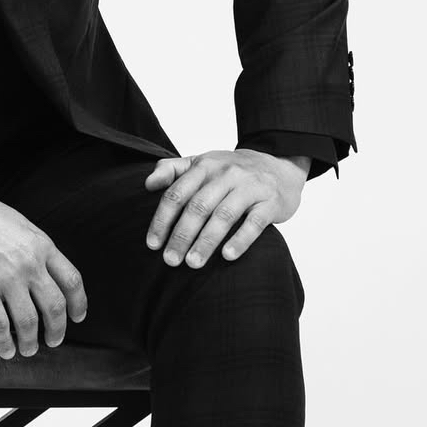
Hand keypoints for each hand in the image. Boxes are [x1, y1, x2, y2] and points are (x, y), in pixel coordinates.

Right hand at [0, 176, 86, 359]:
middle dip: (57, 330)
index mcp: (42, 246)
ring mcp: (6, 279)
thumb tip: (45, 275)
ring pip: (29, 322)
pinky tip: (6, 350)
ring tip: (29, 349)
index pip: (72, 281)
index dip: (79, 303)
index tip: (77, 316)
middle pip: (54, 306)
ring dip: (31, 342)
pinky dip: (5, 343)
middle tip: (53, 340)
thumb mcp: (20, 226)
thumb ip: (36, 250)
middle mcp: (29, 264)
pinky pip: (0, 326)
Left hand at [144, 148, 309, 268]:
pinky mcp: (271, 202)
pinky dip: (240, 239)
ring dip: (206, 242)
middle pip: (198, 207)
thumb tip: (147, 184)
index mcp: (204, 166)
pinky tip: (227, 256)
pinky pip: (254, 222)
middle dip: (181, 236)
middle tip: (170, 260)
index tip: (152, 244)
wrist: (280, 166)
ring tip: (193, 263)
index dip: (162, 220)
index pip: (177, 194)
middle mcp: (226, 174)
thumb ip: (172, 170)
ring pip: (224, 215)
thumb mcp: (202, 163)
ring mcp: (250, 187)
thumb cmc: (232, 171)